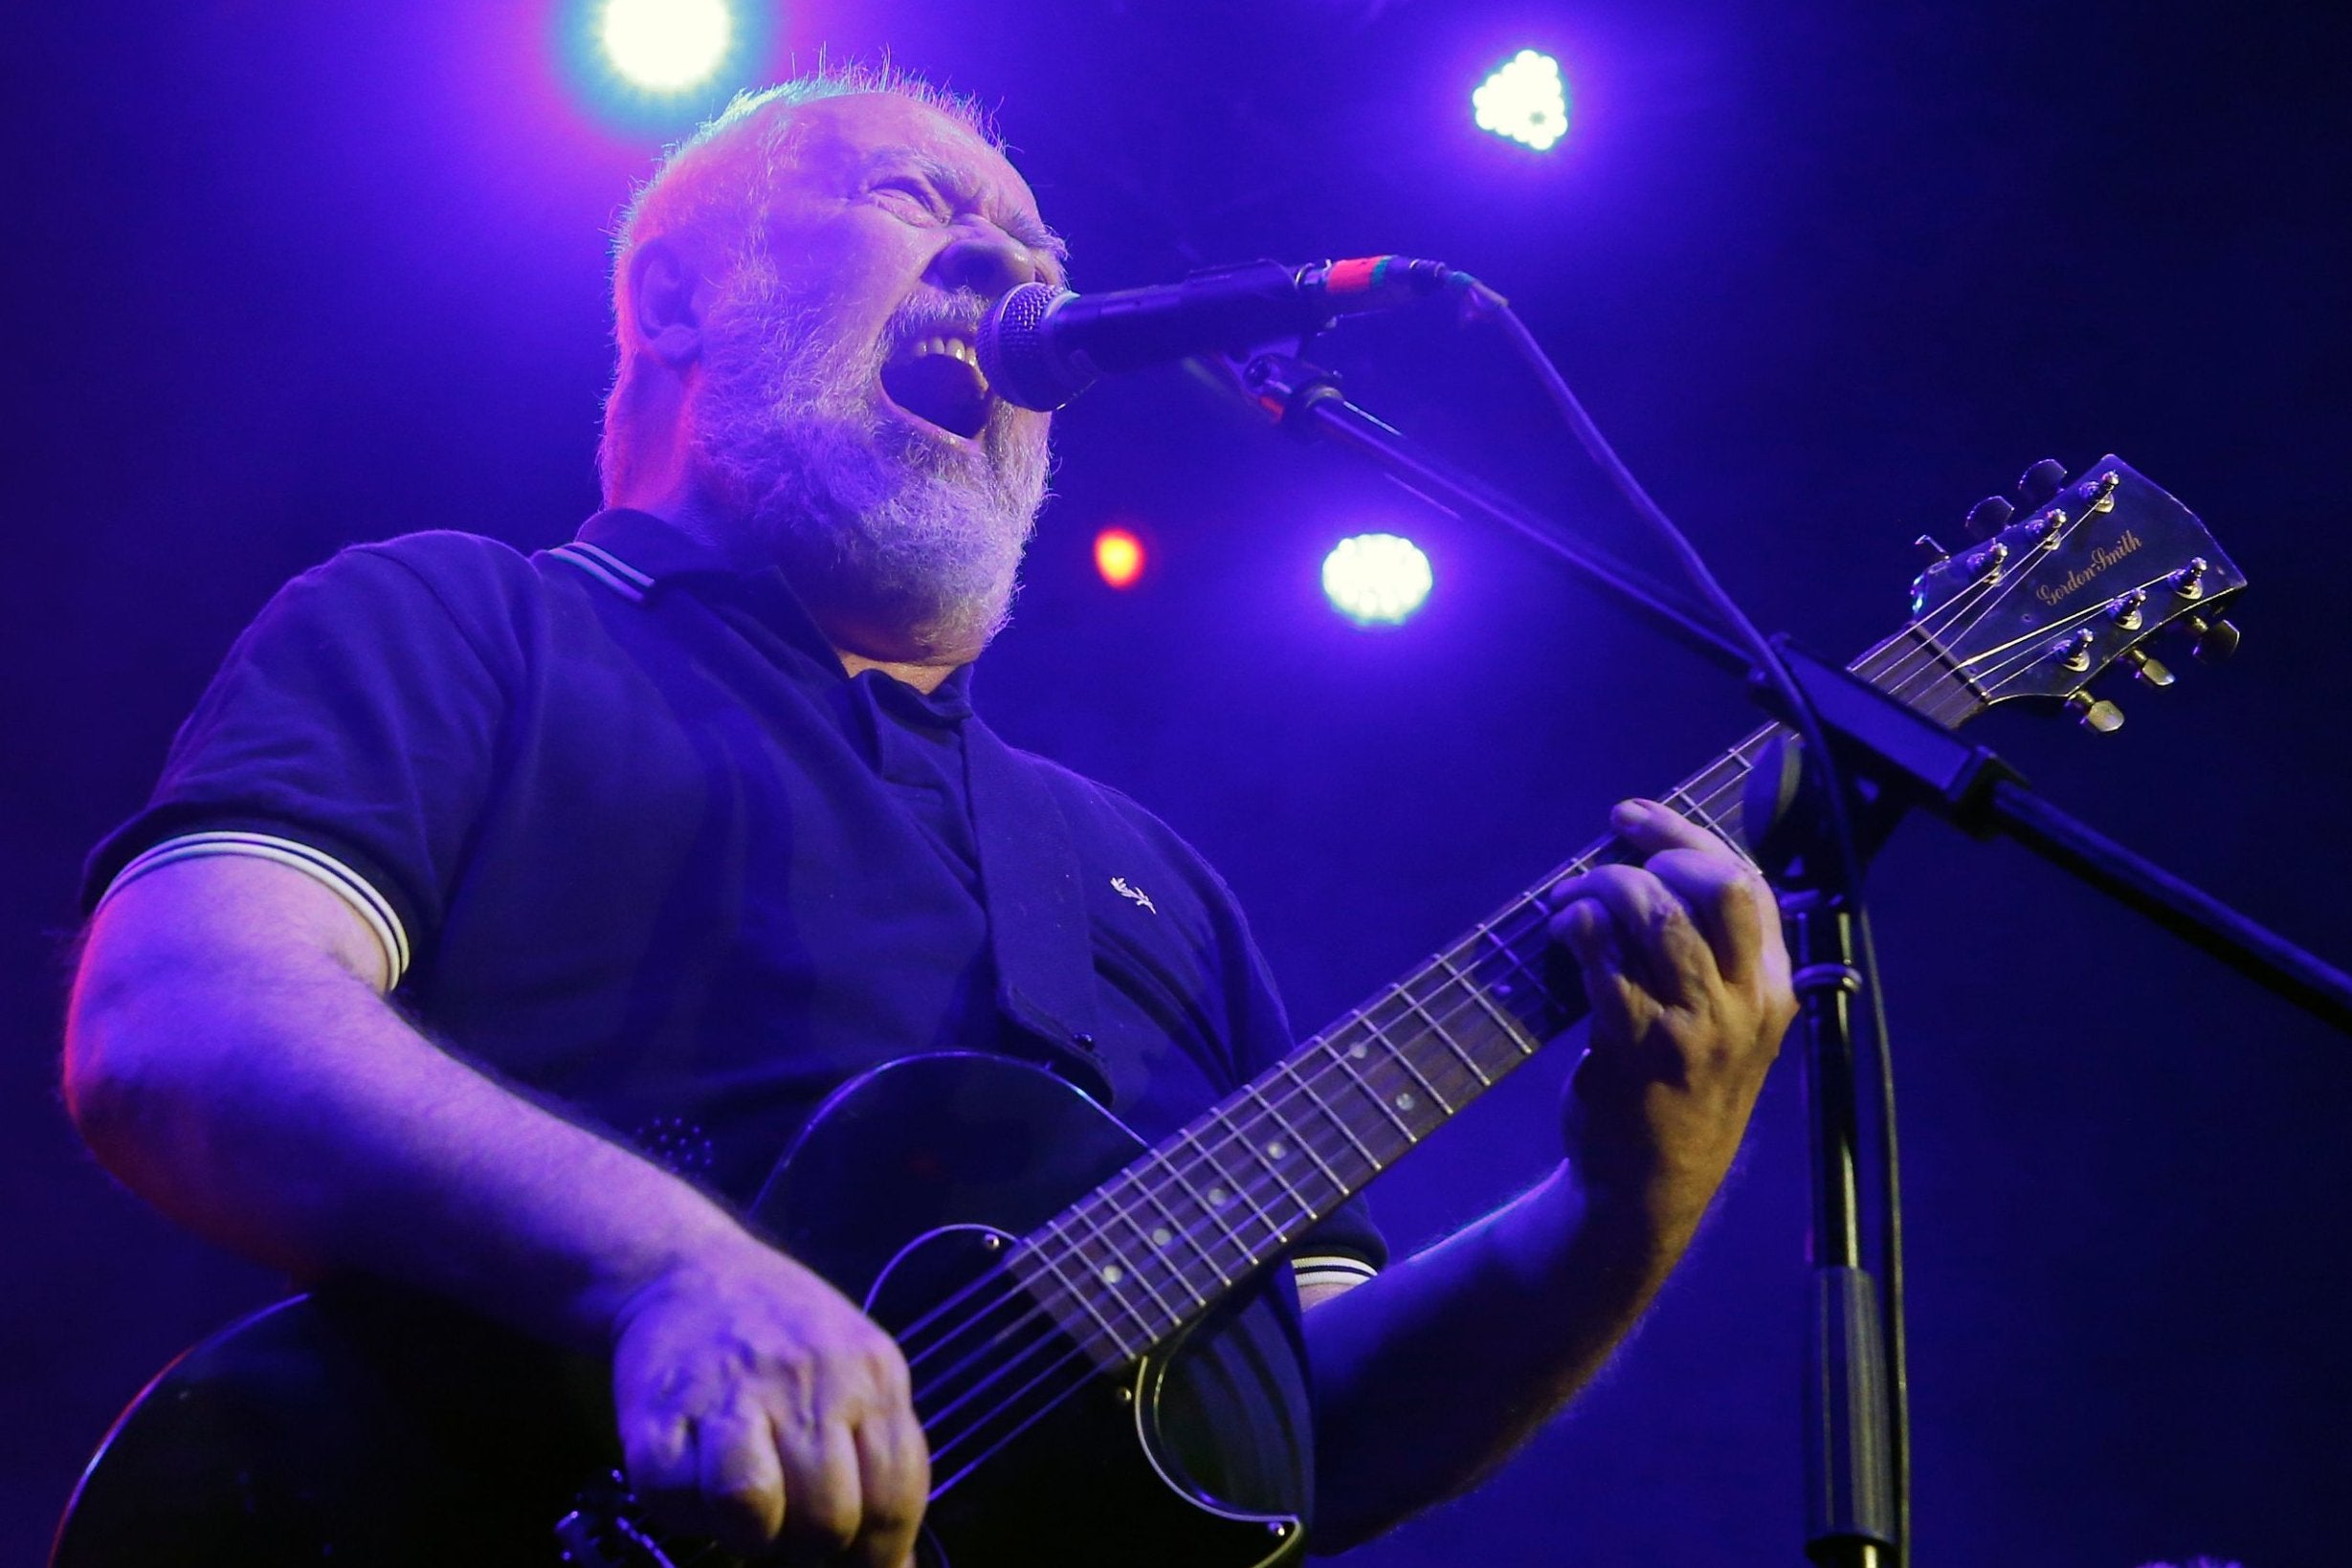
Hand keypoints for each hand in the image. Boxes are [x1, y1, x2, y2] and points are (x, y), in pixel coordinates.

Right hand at [610, 1236, 928, 1564]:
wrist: (689, 1270)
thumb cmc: (784, 1331)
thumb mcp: (857, 1370)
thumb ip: (885, 1458)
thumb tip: (898, 1564)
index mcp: (868, 1373)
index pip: (894, 1497)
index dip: (881, 1555)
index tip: (861, 1562)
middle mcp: (805, 1381)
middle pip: (828, 1517)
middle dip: (817, 1548)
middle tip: (799, 1531)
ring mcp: (728, 1395)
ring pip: (753, 1510)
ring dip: (755, 1536)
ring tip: (752, 1514)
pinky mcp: (658, 1417)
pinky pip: (677, 1500)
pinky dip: (689, 1515)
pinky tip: (700, 1485)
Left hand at [1545, 798, 1795, 1244]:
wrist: (1652, 1182)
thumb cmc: (1682, 1085)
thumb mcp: (1727, 1020)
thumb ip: (1711, 952)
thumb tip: (1651, 865)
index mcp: (1773, 984)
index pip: (1746, 882)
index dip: (1683, 836)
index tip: (1630, 816)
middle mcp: (1744, 1002)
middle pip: (1714, 888)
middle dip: (1651, 857)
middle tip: (1603, 865)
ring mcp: (1694, 1027)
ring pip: (1657, 917)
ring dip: (1603, 890)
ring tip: (1571, 902)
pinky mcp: (1638, 1049)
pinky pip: (1607, 967)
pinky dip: (1581, 931)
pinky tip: (1565, 930)